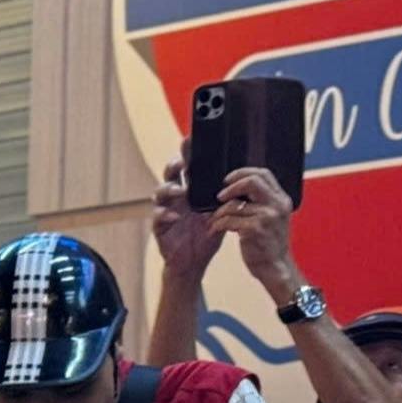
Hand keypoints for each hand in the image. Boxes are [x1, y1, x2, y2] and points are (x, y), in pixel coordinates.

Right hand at [151, 144, 225, 276]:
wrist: (193, 263)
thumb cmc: (205, 235)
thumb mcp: (219, 213)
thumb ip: (226, 196)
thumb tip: (244, 178)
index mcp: (191, 191)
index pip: (188, 167)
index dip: (187, 152)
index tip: (191, 139)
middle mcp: (176, 198)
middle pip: (170, 174)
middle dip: (174, 165)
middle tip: (182, 162)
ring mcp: (166, 211)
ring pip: (159, 193)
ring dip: (168, 189)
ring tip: (180, 191)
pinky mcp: (160, 228)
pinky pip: (157, 218)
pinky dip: (164, 215)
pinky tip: (174, 216)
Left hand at [208, 167, 302, 296]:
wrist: (275, 267)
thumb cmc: (268, 244)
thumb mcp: (272, 218)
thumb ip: (261, 202)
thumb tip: (237, 188)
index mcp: (281, 199)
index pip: (264, 174)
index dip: (243, 172)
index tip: (227, 180)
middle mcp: (277, 205)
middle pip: (252, 181)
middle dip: (231, 186)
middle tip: (219, 196)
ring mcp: (267, 216)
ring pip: (235, 204)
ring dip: (219, 212)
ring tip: (213, 219)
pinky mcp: (255, 229)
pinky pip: (229, 220)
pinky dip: (218, 224)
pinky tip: (215, 229)